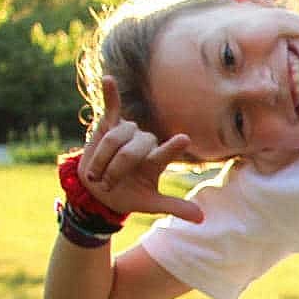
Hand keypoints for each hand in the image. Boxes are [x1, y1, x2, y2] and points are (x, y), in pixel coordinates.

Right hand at [79, 78, 203, 223]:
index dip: (173, 147)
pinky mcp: (109, 125)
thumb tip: (202, 219)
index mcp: (156, 160)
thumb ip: (174, 206)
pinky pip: (111, 107)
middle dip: (118, 169)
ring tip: (97, 175)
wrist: (100, 191)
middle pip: (133, 149)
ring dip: (104, 158)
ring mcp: (127, 133)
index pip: (166, 152)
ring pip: (116, 138)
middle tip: (107, 185)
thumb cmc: (129, 196)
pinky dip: (109, 94)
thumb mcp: (151, 204)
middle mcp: (145, 143)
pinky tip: (108, 79)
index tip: (184, 139)